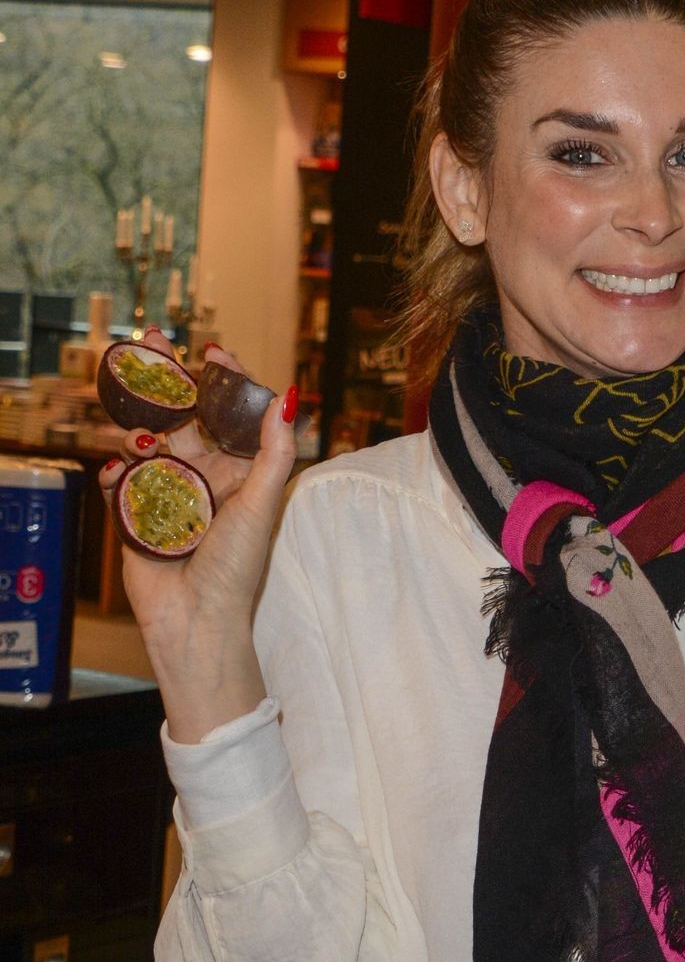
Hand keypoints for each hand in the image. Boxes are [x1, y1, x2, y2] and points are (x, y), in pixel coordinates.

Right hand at [98, 328, 298, 735]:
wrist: (196, 620)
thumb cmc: (236, 568)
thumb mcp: (261, 503)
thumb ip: (274, 452)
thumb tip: (290, 397)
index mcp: (240, 472)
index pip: (231, 415)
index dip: (224, 381)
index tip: (212, 351)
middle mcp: (205, 477)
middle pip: (185, 417)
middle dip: (168, 381)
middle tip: (149, 341)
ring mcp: (169, 494)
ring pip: (148, 443)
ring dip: (139, 427)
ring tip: (137, 429)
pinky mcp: (137, 514)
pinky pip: (120, 482)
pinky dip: (116, 473)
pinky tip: (119, 471)